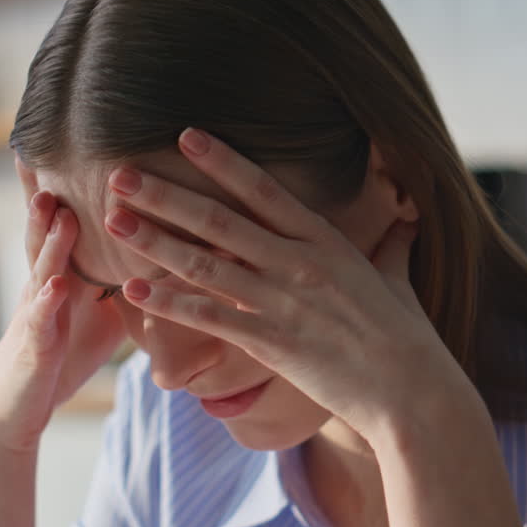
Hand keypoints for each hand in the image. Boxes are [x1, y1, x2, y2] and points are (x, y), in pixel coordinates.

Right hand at [0, 157, 125, 452]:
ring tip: (55, 206)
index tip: (78, 137)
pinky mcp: (34, 347)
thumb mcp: (101, 304)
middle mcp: (45, 281)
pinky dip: (49, 302)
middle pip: (49, 230)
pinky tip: (57, 283)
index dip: (71, 180)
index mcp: (64, 269)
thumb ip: (125, 271)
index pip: (67, 217)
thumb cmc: (63, 349)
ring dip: (49, 237)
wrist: (20, 405)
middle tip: (65, 150)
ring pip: (40, 267)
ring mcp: (36, 311)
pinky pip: (41, 322)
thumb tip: (173, 242)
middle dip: (55, 191)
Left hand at [103, 128, 478, 441]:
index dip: (222, 161)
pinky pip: (209, 318)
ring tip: (113, 219)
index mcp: (326, 242)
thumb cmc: (409, 338)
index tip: (186, 135)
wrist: (412, 392)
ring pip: (205, 263)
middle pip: (220, 220)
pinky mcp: (271, 343)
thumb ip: (393, 244)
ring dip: (154, 240)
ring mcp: (282, 302)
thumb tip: (409, 218)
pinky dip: (169, 304)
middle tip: (121, 174)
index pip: (264, 191)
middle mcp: (299, 264)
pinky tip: (133, 290)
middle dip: (167, 195)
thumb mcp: (398, 279)